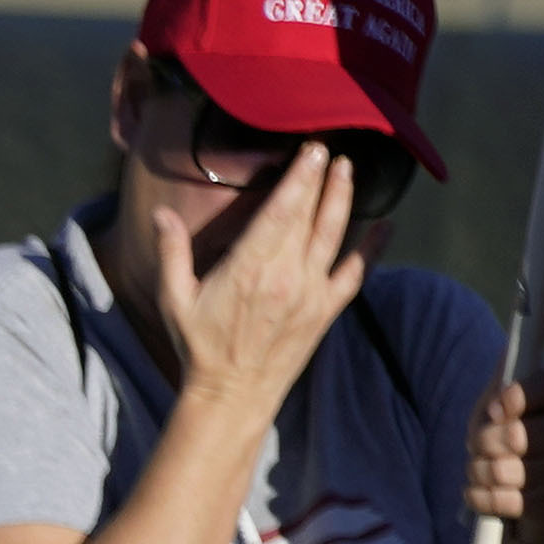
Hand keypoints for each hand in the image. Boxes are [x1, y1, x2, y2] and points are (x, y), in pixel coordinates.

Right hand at [150, 149, 373, 422]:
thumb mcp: (175, 300)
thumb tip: (159, 214)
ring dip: (343, 198)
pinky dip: (372, 247)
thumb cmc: (200, 347)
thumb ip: (172, 253)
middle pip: (310, 215)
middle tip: (328, 148)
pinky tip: (384, 224)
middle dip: (321, 178)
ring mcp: (309, 293)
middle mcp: (285, 276)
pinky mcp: (325, 310)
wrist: (231, 395)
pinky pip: (355, 273)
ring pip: (334, 234)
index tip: (310, 149)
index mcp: (248, 268)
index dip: (300, 177)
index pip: (282, 210)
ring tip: (347, 170)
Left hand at [470, 365, 543, 529]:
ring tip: (479, 470)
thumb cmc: (501, 441)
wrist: (519, 495)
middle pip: (516, 435)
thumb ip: (500, 381)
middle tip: (478, 448)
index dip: (509, 401)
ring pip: (503, 470)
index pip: (541, 386)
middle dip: (482, 444)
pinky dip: (478, 497)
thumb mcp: (493, 408)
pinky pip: (501, 500)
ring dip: (476, 472)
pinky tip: (480, 492)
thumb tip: (510, 347)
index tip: (495, 411)